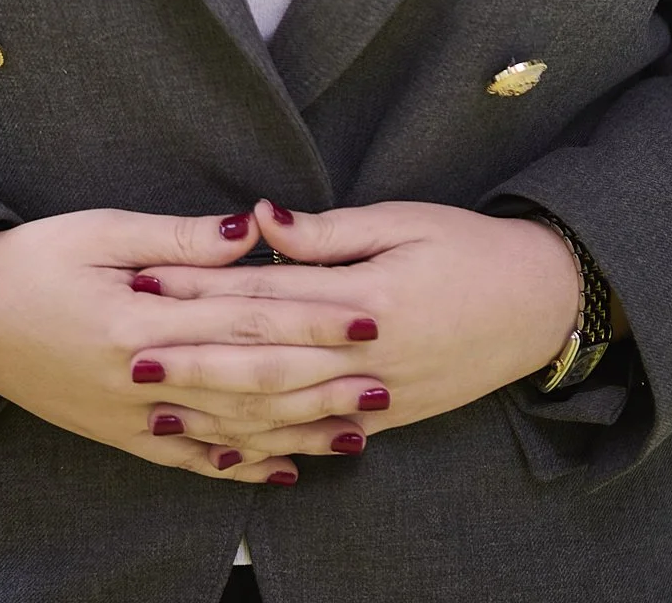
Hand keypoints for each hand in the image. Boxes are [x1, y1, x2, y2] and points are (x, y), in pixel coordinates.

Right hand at [0, 210, 390, 485]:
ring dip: (299, 431)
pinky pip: (193, 459)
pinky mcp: (123, 436)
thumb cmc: (34, 260)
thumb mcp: (100, 230)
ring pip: (232, 432)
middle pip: (251, 384)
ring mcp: (134, 418)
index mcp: (140, 322)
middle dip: (322, 383)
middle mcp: (144, 381)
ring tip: (358, 428)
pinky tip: (285, 468)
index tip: (367, 314)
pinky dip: (242, 465)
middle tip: (384, 379)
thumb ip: (180, 240)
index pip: (245, 321)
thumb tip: (251, 230)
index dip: (311, 319)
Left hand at [132, 200, 581, 447]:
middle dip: (192, 363)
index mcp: (366, 300)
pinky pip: (318, 441)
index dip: (202, 293)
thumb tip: (257, 219)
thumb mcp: (401, 220)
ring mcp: (378, 399)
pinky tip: (230, 452)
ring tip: (160, 412)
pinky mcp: (389, 420)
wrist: (542, 303)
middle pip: (263, 363)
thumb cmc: (469, 246)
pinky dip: (272, 448)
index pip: (264, 297)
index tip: (146, 286)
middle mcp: (366, 359)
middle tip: (130, 359)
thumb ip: (325, 232)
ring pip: (284, 415)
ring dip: (218, 414)